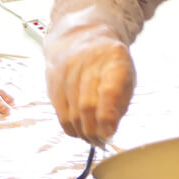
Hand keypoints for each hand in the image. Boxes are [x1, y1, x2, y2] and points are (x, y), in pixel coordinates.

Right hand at [44, 9, 135, 144]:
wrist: (80, 36)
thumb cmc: (109, 63)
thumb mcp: (126, 76)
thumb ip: (119, 104)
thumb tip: (108, 133)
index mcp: (114, 60)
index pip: (108, 90)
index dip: (107, 116)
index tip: (108, 134)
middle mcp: (87, 63)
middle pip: (86, 106)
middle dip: (94, 131)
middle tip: (101, 142)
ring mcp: (66, 71)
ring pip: (72, 113)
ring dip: (82, 132)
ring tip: (92, 138)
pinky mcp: (53, 81)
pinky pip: (60, 113)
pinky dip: (71, 127)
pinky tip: (80, 130)